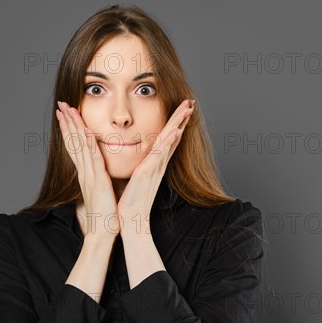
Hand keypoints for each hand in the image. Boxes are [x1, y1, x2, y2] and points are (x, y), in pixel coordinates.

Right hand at [56, 100, 119, 239]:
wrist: (102, 233)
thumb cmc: (104, 215)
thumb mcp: (100, 191)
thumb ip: (98, 179)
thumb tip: (99, 172)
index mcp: (85, 174)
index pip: (75, 147)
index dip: (69, 130)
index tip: (65, 114)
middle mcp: (84, 173)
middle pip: (73, 142)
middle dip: (67, 122)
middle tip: (61, 105)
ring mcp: (89, 176)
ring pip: (80, 147)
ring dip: (74, 127)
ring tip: (68, 110)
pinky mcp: (98, 182)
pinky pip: (93, 160)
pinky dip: (89, 145)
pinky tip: (87, 132)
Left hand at [117, 99, 194, 232]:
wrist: (130, 219)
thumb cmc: (131, 201)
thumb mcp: (136, 178)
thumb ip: (141, 167)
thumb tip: (139, 160)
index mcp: (155, 164)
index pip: (168, 139)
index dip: (176, 124)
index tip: (182, 110)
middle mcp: (158, 164)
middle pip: (173, 136)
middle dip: (181, 119)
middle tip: (190, 103)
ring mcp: (155, 168)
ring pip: (170, 141)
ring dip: (179, 124)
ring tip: (187, 110)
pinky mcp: (148, 173)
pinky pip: (160, 154)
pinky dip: (169, 142)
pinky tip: (176, 131)